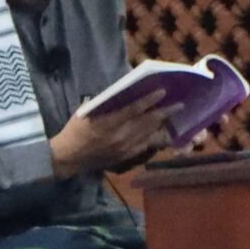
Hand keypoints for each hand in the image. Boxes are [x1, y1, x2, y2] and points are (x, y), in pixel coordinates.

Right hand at [50, 101, 171, 178]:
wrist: (70, 157)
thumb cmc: (76, 130)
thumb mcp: (86, 112)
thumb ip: (105, 104)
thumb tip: (123, 93)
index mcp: (108, 122)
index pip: (133, 109)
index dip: (149, 100)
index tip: (162, 91)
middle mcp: (119, 136)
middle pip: (147, 122)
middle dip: (165, 113)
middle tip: (179, 104)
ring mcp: (125, 148)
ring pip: (149, 134)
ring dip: (163, 125)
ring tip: (175, 116)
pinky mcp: (126, 156)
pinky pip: (145, 145)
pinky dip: (155, 138)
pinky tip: (163, 132)